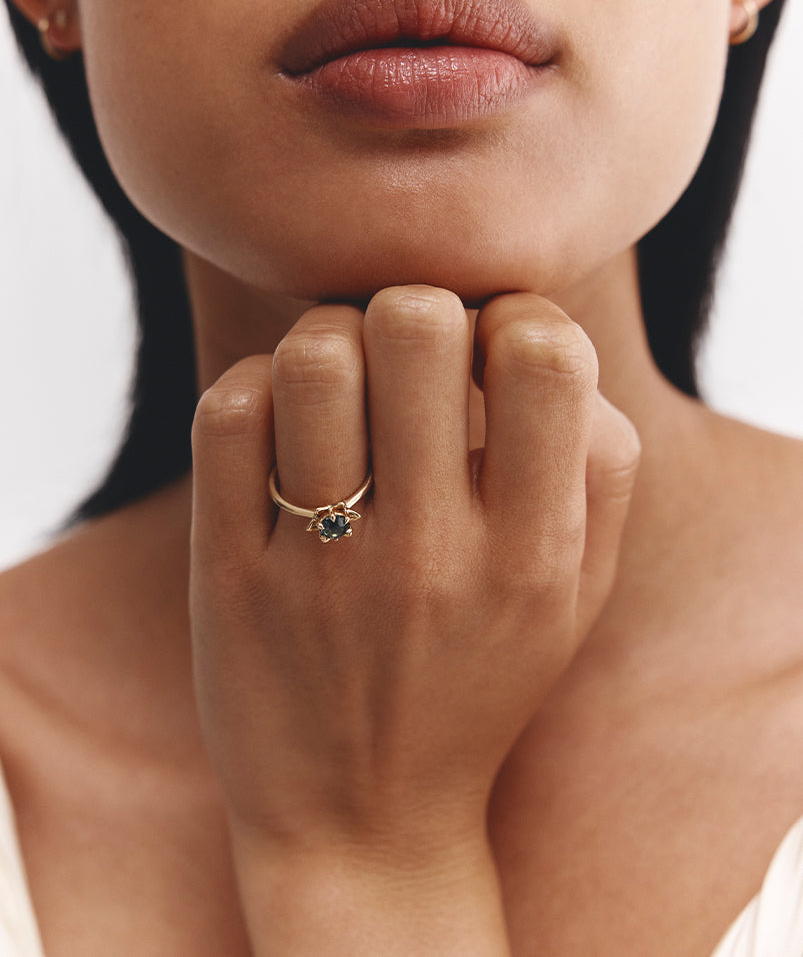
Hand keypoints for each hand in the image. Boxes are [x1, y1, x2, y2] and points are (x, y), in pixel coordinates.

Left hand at [189, 287, 639, 951]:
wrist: (362, 821)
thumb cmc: (478, 687)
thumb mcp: (577, 598)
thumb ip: (600, 467)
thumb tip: (542, 340)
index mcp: (534, 554)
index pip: (544, 354)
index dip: (515, 316)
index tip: (488, 353)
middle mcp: (432, 555)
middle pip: (414, 324)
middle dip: (411, 310)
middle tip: (402, 356)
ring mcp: (323, 566)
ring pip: (312, 355)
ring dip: (327, 339)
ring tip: (338, 383)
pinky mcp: (230, 575)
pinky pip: (229, 412)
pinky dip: (255, 385)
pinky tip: (280, 420)